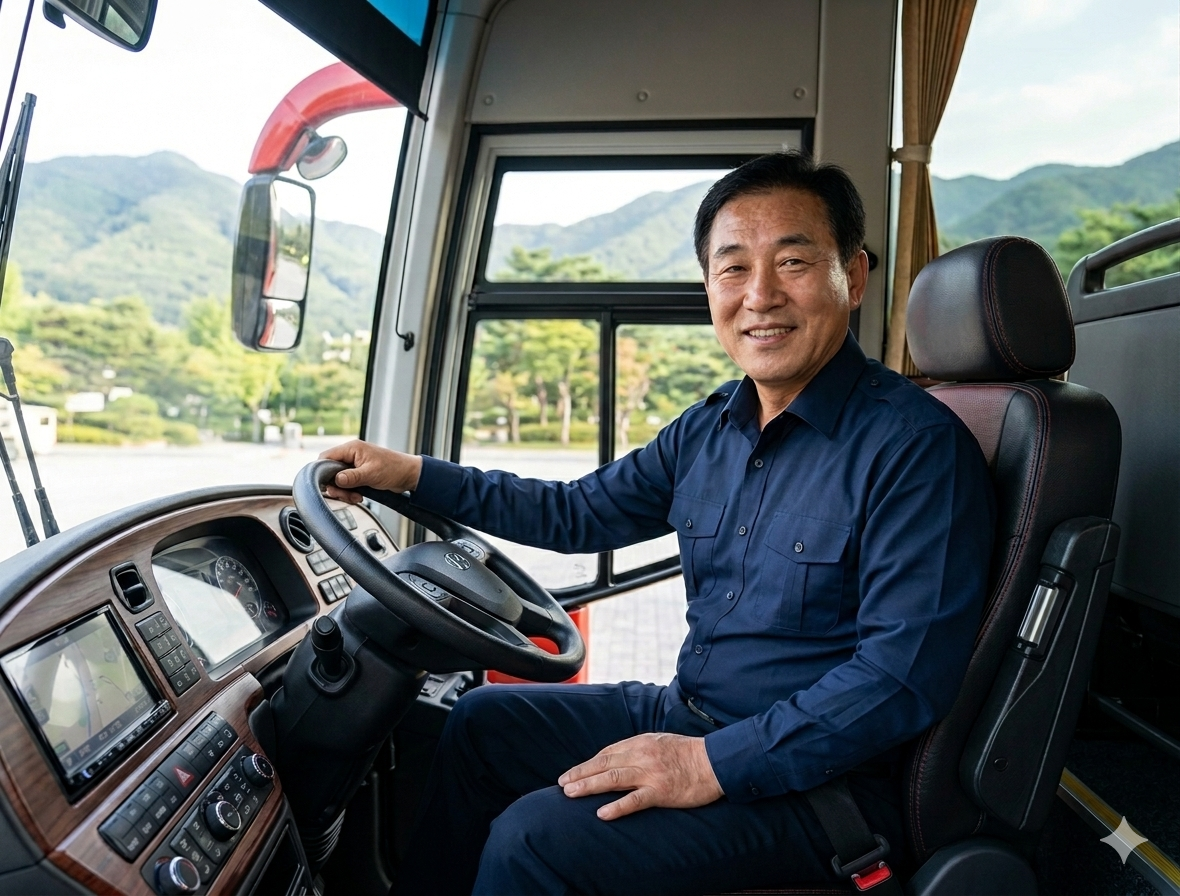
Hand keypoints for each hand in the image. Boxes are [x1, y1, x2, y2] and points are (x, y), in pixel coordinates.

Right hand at [318, 440, 422, 503]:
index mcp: (352, 448)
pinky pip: (347, 484)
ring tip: (356, 497)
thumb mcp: (371, 474)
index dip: (323, 472)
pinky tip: (359, 496)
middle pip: (331, 471)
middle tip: (344, 495)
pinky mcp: (359, 474)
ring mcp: (355, 465)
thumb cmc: (394, 469)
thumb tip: (335, 480)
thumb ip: (352, 477)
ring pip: (338, 480)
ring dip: (344, 491)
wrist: (409, 475)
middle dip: (336, 486)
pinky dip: (350, 492)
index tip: (328, 485)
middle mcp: (351, 455)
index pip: (326, 457)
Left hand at [557, 733, 723, 820]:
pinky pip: (635, 800)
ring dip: (589, 786)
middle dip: (580, 773)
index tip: (573, 772)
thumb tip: (619, 757)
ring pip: (612, 778)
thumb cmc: (689, 753)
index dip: (588, 763)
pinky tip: (602, 813)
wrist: (715, 762)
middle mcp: (641, 755)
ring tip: (570, 794)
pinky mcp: (661, 791)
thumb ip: (640, 748)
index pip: (607, 752)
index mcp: (641, 742)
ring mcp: (650, 773)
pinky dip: (617, 806)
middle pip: (604, 764)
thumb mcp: (660, 741)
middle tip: (562, 784)